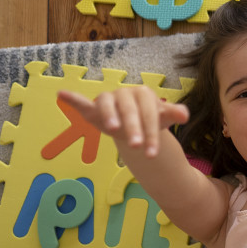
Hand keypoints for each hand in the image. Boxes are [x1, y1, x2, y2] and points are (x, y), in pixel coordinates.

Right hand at [57, 87, 189, 158]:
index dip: (152, 134)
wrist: (135, 122)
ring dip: (111, 115)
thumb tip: (184, 115)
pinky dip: (73, 99)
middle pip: (131, 111)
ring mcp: (109, 99)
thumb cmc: (150, 119)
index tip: (153, 154)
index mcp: (144, 94)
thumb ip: (172, 114)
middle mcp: (125, 93)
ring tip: (114, 128)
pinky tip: (62, 94)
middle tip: (137, 146)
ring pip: (108, 105)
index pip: (150, 114)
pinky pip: (83, 102)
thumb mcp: (162, 118)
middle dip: (134, 129)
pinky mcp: (94, 107)